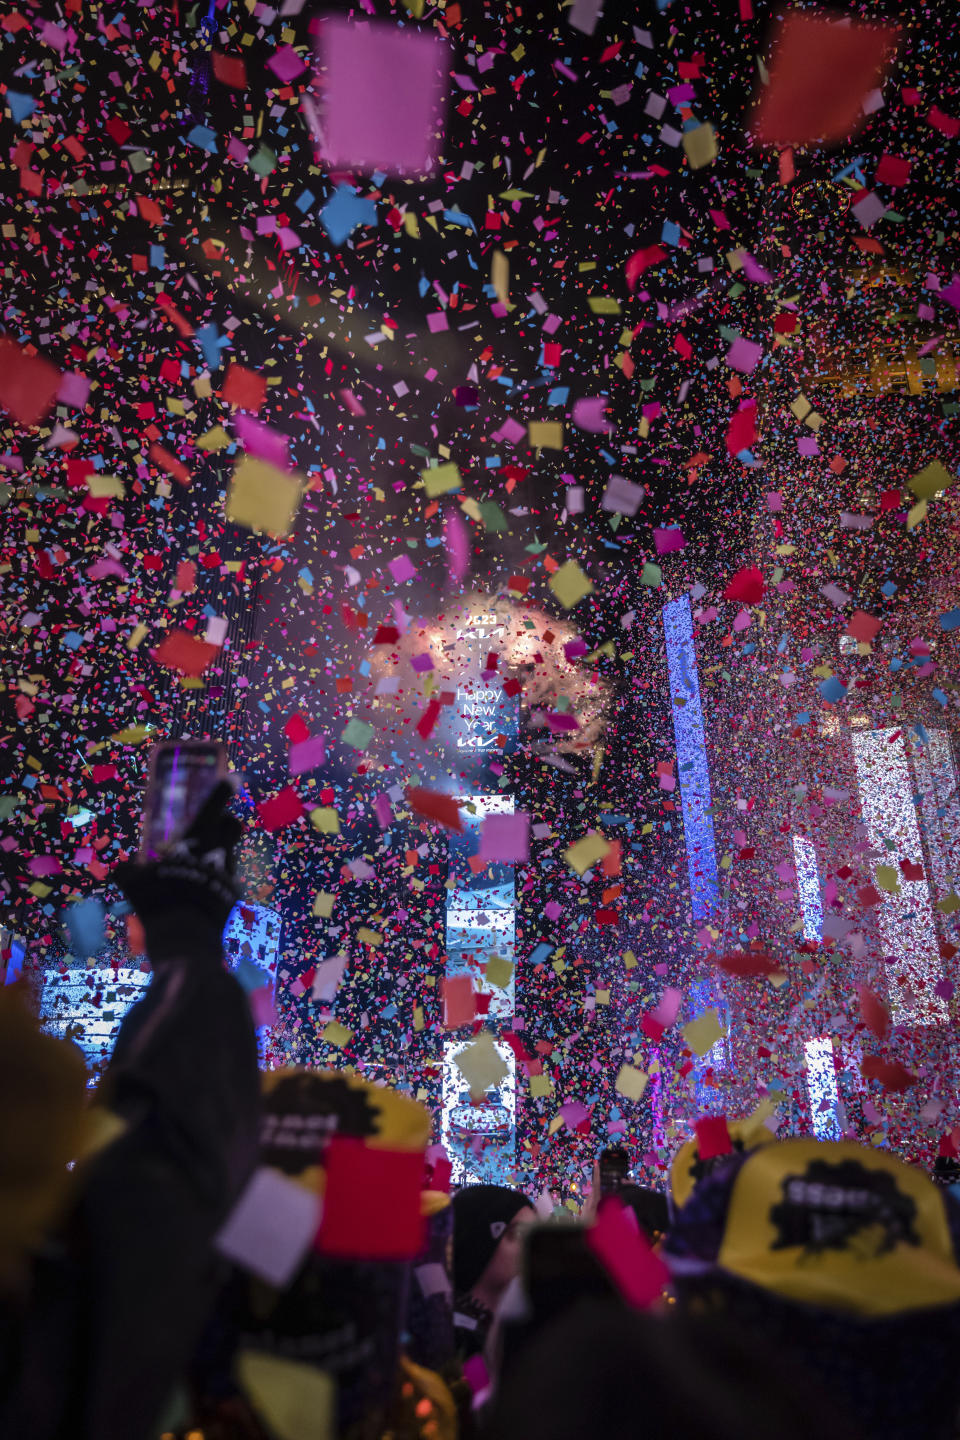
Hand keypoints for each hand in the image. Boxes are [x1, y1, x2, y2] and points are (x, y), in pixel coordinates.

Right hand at [113, 780, 243, 961]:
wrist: (185, 933)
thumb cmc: (160, 897)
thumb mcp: (134, 882)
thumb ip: (127, 872)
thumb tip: (118, 869)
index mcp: (198, 839)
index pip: (214, 807)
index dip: (222, 791)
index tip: (232, 779)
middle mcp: (219, 851)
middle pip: (233, 826)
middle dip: (227, 823)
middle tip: (214, 827)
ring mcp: (228, 872)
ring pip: (229, 853)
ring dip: (217, 854)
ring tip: (198, 866)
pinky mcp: (232, 893)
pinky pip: (225, 879)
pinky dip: (215, 880)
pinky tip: (200, 890)